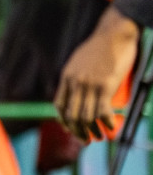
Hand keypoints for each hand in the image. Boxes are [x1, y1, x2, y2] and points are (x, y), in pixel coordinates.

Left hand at [55, 6, 139, 140]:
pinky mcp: (105, 86)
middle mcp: (75, 83)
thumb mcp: (78, 61)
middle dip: (77, 131)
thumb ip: (74, 75)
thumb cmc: (99, 47)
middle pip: (71, 115)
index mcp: (66, 77)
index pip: (59, 105)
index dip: (64, 120)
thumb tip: (75, 90)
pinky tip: (111, 127)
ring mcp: (89, 85)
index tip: (71, 128)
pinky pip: (102, 111)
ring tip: (100, 137)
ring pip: (86, 116)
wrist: (114, 34)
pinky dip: (106, 123)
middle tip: (86, 140)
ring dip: (92, 130)